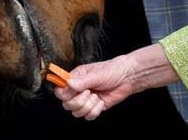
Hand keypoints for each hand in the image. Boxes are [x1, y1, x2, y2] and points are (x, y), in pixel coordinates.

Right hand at [54, 43, 178, 120]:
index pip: (60, 90)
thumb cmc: (111, 71)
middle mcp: (78, 90)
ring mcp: (86, 100)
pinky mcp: (94, 107)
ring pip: (77, 112)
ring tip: (96, 97)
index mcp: (75, 79)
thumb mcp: (96, 74)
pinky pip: (88, 116)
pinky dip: (95, 111)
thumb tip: (68, 83)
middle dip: (79, 101)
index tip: (74, 91)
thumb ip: (81, 81)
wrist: (126, 78)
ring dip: (88, 106)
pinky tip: (100, 102)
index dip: (64, 94)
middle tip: (89, 92)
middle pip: (67, 104)